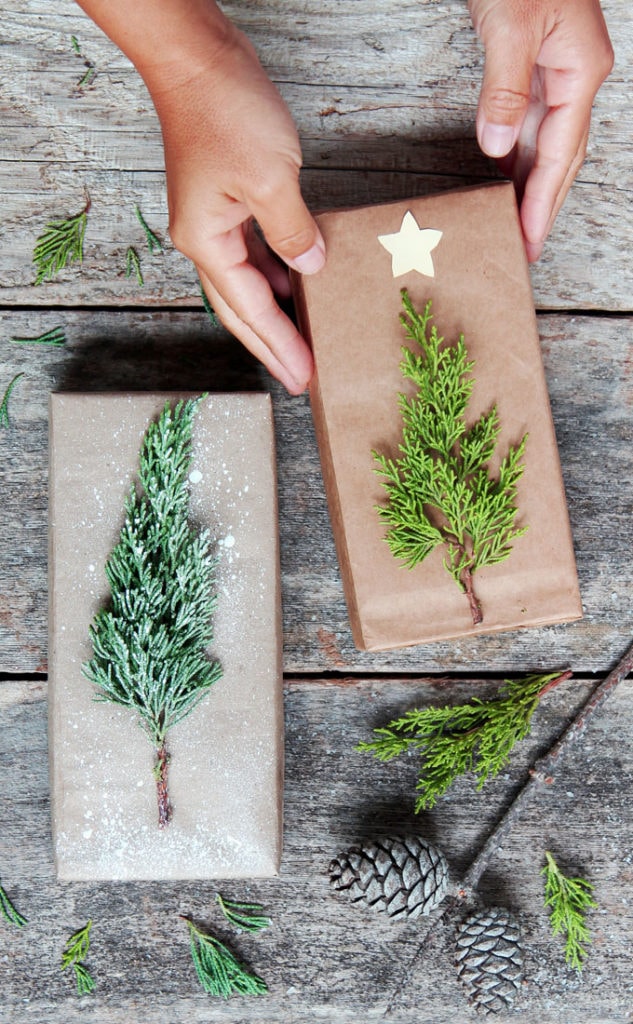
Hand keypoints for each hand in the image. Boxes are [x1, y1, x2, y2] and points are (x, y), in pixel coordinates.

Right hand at [148, 20, 323, 392]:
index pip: (249, 309)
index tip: (304, 375)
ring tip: (303, 341)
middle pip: (241, 308)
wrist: (198, 57)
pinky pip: (255, 251)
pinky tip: (299, 281)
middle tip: (299, 378)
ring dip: (275, 312)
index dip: (279, 344)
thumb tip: (310, 268)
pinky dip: (277, 271)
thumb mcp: (270, 179)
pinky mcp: (227, 198)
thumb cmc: (224, 110)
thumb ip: (292, 232)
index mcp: (206, 241)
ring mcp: (213, 219)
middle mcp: (203, 237)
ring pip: (248, 282)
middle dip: (271, 344)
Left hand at [469, 0, 612, 260]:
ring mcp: (558, 71)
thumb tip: (497, 147)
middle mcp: (576, 76)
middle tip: (524, 249)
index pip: (562, 154)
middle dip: (543, 204)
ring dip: (531, 184)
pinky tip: (504, 176)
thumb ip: (505, 89)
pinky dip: (518, 154)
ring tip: (514, 225)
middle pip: (562, 157)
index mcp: (581, 72)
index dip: (543, 202)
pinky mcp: (537, 64)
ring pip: (546, 143)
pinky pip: (530, 123)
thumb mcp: (512, 25)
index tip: (528, 241)